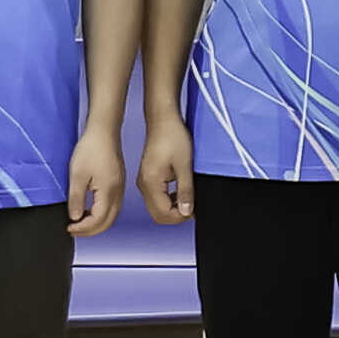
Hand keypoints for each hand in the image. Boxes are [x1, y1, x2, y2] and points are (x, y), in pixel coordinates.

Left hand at [63, 133, 124, 237]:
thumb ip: (77, 199)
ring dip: (96, 223)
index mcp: (108, 191)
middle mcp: (117, 193)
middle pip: (107, 222)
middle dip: (90, 231)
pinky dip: (101, 214)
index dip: (83, 228)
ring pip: (111, 216)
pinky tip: (90, 210)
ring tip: (80, 223)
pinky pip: (112, 207)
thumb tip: (76, 218)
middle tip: (74, 230)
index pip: (98, 221)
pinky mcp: (118, 184)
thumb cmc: (91, 149)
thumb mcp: (77, 175)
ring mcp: (120, 189)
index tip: (69, 228)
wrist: (104, 132)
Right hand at [136, 108, 195, 228]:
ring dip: (173, 207)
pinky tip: (181, 191)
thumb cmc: (173, 137)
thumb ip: (185, 190)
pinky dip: (169, 200)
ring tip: (188, 198)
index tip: (194, 210)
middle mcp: (144, 185)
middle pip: (158, 214)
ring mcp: (145, 182)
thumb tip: (186, 211)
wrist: (163, 120)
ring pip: (157, 207)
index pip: (163, 214)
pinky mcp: (148, 177)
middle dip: (176, 215)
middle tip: (192, 206)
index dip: (180, 216)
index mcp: (151, 183)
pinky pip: (157, 197)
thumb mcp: (185, 165)